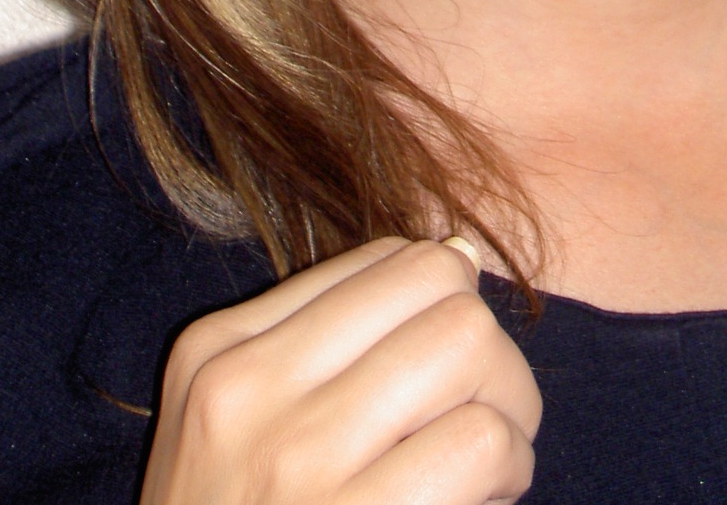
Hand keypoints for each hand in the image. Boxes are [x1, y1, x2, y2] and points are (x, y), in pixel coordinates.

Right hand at [140, 237, 540, 503]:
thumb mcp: (242, 437)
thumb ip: (332, 346)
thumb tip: (458, 254)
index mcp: (218, 357)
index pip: (386, 259)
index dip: (445, 309)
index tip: (441, 378)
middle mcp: (245, 393)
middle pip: (438, 289)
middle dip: (489, 352)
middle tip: (485, 418)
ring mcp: (295, 464)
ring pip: (469, 346)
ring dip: (508, 408)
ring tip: (486, 466)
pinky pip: (480, 443)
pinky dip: (508, 472)